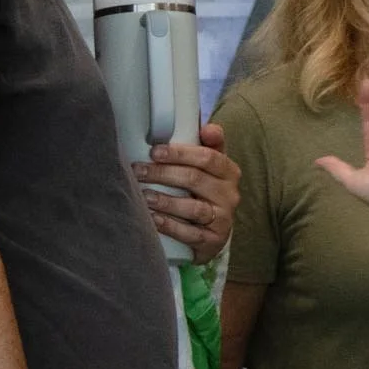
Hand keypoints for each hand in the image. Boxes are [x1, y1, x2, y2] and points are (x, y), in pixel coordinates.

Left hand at [135, 122, 239, 264]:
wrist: (215, 231)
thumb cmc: (206, 191)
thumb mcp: (210, 166)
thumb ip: (208, 144)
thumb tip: (207, 127)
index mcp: (229, 171)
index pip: (208, 157)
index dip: (180, 153)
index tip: (154, 151)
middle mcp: (230, 195)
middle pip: (195, 179)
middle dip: (163, 174)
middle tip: (138, 171)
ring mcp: (223, 219)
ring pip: (194, 208)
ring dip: (165, 201)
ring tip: (143, 196)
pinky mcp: (213, 241)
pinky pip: (191, 234)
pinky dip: (170, 226)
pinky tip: (153, 220)